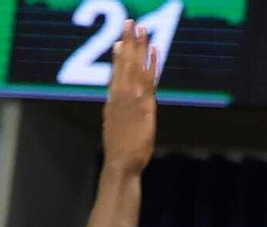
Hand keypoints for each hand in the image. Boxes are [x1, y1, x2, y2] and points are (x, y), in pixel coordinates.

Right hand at [101, 21, 158, 173]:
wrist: (122, 163)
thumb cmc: (119, 148)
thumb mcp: (113, 124)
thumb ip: (114, 107)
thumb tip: (112, 96)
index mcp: (112, 100)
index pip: (117, 72)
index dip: (119, 54)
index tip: (120, 40)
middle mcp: (120, 96)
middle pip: (125, 63)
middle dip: (128, 42)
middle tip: (130, 23)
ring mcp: (131, 99)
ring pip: (136, 66)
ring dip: (140, 46)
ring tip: (142, 29)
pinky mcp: (143, 106)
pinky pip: (148, 80)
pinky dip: (151, 64)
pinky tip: (154, 50)